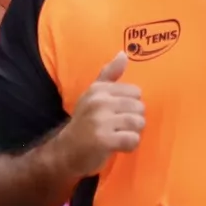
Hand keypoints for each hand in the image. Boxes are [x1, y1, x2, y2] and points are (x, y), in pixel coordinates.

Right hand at [55, 53, 145, 174]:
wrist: (65, 152)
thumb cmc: (83, 122)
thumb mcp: (93, 95)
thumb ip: (109, 74)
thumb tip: (124, 53)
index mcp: (99, 89)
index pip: (135, 92)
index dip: (130, 106)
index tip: (116, 114)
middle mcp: (99, 101)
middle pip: (139, 108)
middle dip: (133, 121)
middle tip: (117, 128)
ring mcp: (100, 120)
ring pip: (138, 123)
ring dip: (132, 133)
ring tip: (118, 136)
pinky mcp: (103, 140)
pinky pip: (132, 140)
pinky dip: (129, 146)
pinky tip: (118, 147)